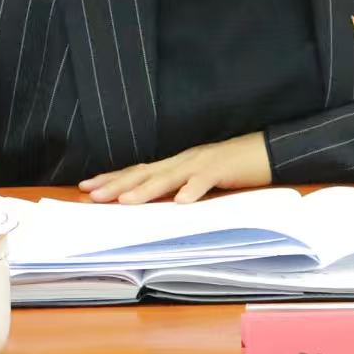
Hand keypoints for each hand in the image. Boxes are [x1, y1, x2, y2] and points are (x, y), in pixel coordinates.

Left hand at [81, 131, 271, 203]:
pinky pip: (206, 180)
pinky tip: (183, 201)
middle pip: (144, 173)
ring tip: (125, 202)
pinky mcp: (222, 169)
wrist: (266, 150)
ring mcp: (201, 163)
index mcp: (174, 164)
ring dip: (146, 190)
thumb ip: (176, 186)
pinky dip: (194, 190)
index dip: (111, 179)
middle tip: (92, 195)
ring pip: (169, 177)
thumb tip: (156, 202)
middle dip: (117, 185)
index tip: (86, 187)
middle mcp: (181, 161)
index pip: (137, 171)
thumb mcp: (197, 177)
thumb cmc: (231, 166)